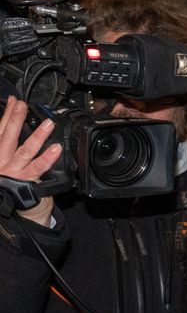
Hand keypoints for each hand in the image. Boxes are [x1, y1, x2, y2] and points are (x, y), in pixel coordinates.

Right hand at [0, 96, 62, 225]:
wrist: (19, 211)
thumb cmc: (14, 185)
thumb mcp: (7, 162)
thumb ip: (10, 146)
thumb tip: (15, 123)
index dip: (6, 115)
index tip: (14, 101)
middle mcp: (2, 162)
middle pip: (7, 137)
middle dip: (14, 118)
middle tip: (22, 104)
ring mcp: (14, 173)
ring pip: (24, 151)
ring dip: (37, 136)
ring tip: (48, 124)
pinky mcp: (26, 182)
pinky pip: (38, 168)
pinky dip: (47, 157)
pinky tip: (55, 148)